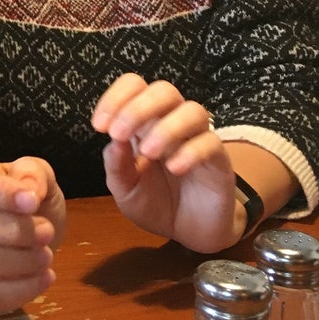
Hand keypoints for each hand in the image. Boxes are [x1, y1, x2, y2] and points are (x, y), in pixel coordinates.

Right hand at [0, 155, 64, 311]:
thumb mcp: (31, 172)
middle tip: (47, 231)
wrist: (8, 223)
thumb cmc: (17, 194)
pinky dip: (18, 290)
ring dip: (17, 262)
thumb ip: (33, 173)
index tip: (33, 201)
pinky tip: (43, 277)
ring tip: (46, 255)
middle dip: (11, 231)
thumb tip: (31, 190)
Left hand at [91, 73, 236, 252]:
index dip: (115, 97)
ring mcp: (197, 139)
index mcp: (144, 123)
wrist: (189, 233)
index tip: (99, 125)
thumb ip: (116, 164)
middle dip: (138, 107)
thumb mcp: (125, 189)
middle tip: (119, 134)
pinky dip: (191, 151)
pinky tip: (175, 167)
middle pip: (164, 91)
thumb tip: (113, 139)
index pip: (134, 87)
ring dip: (166, 128)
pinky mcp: (219, 160)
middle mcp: (171, 123)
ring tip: (149, 153)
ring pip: (192, 111)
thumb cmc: (155, 203)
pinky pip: (211, 143)